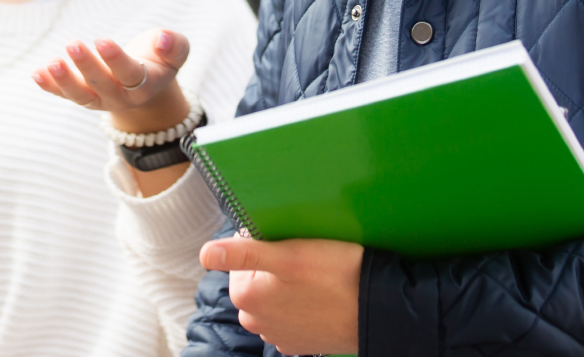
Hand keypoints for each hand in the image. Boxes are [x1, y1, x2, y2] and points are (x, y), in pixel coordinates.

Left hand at [35, 29, 193, 194]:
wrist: (148, 83)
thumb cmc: (160, 59)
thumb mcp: (176, 51)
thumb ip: (174, 45)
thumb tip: (162, 39)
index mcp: (145, 85)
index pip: (130, 74)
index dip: (115, 59)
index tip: (102, 41)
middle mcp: (121, 98)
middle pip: (102, 85)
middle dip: (86, 66)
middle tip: (72, 44)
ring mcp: (100, 100)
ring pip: (80, 95)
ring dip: (64, 81)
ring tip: (51, 63)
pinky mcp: (84, 97)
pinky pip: (64, 95)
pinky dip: (49, 86)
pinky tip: (37, 72)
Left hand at [200, 236, 361, 354]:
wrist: (378, 310)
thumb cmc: (338, 277)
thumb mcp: (291, 255)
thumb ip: (245, 254)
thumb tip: (205, 253)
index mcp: (246, 298)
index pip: (242, 255)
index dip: (266, 241)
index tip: (292, 242)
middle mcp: (256, 321)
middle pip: (257, 276)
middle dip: (276, 265)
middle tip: (307, 257)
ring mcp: (278, 334)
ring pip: (275, 295)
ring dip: (289, 284)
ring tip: (318, 276)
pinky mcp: (298, 342)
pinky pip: (291, 314)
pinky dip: (302, 304)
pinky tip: (322, 296)